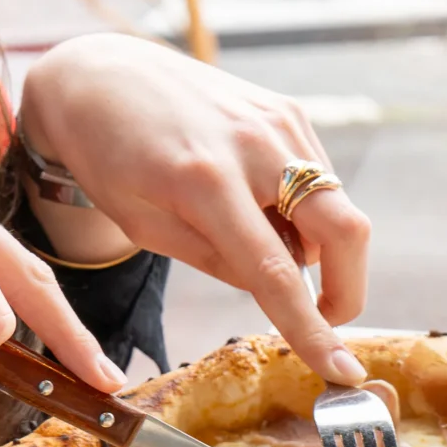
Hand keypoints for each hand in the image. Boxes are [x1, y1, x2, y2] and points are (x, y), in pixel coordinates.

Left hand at [17, 33, 371, 383]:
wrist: (97, 75)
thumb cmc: (106, 156)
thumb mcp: (142, 224)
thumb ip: (215, 260)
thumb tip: (279, 289)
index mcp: (204, 182)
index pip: (276, 272)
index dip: (313, 329)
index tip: (343, 371)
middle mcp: (253, 145)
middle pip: (345, 229)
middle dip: (349, 288)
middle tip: (323, 318)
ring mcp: (276, 119)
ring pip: (336, 204)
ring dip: (317, 243)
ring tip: (252, 235)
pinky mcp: (284, 107)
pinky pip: (318, 176)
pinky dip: (305, 207)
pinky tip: (256, 203)